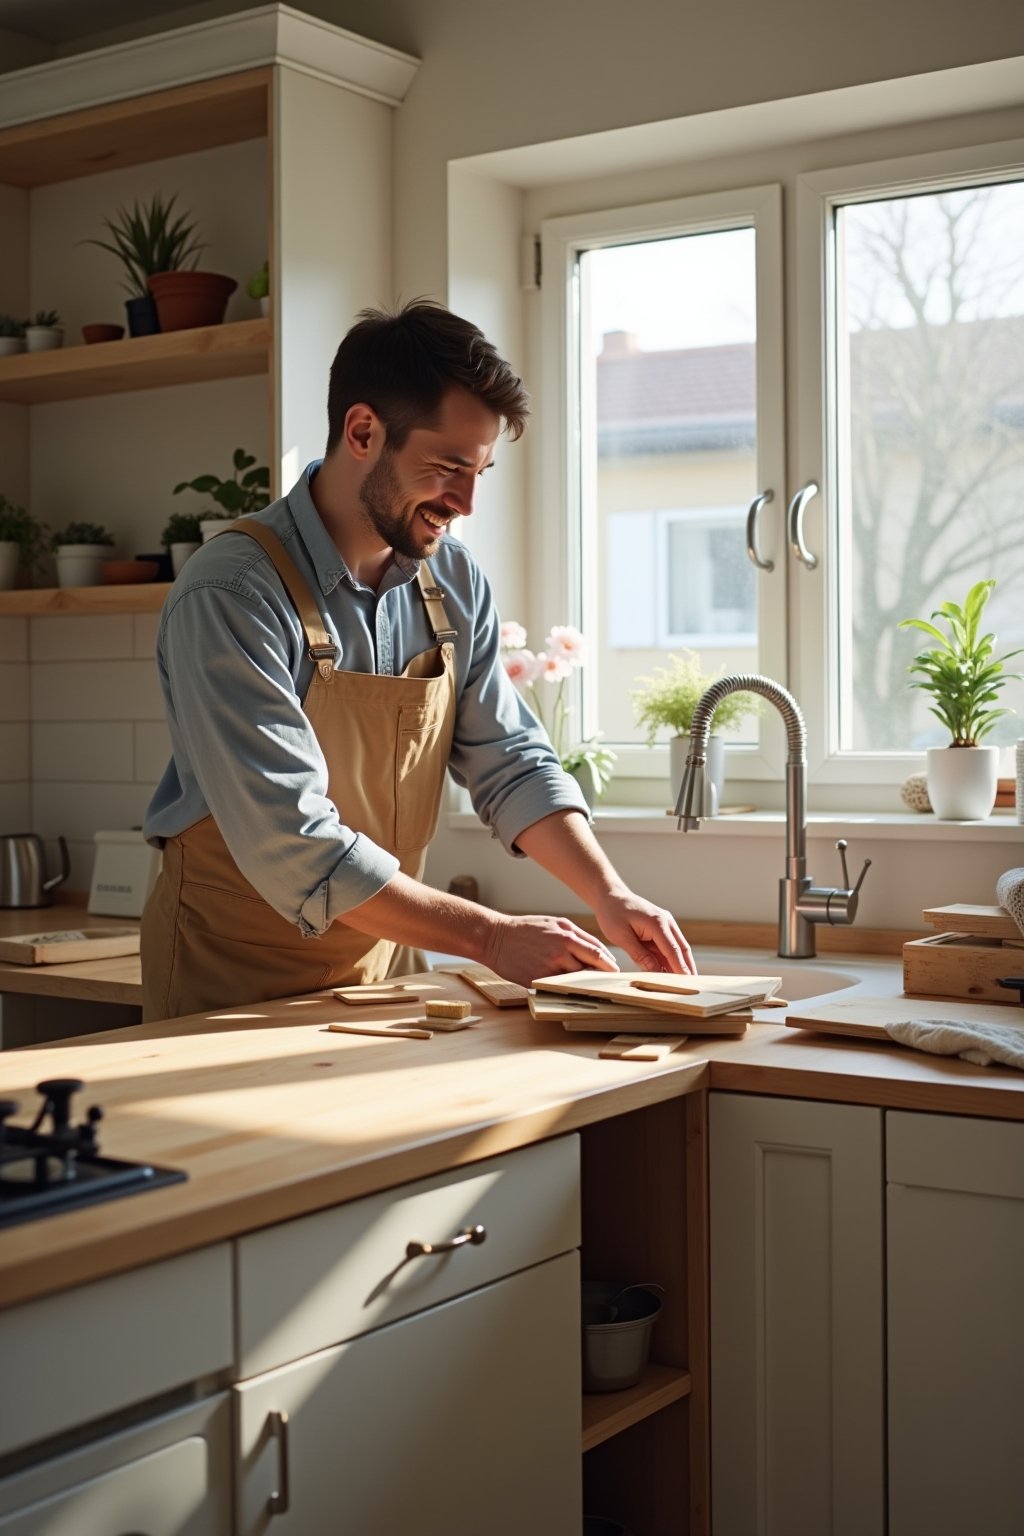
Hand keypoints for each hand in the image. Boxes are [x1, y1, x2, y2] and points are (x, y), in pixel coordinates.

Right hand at [483, 914, 617, 986]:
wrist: (495, 937)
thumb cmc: (526, 928)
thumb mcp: (554, 923)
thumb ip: (577, 935)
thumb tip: (598, 950)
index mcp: (566, 936)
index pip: (597, 953)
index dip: (608, 964)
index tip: (614, 970)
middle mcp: (560, 952)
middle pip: (590, 969)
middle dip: (600, 976)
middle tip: (607, 982)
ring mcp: (549, 968)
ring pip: (575, 980)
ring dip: (582, 983)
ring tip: (586, 985)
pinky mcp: (537, 981)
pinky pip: (557, 987)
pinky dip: (564, 988)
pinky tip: (565, 988)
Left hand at [592, 889, 694, 974]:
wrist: (611, 896)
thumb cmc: (613, 914)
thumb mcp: (622, 936)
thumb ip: (639, 955)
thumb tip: (654, 971)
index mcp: (657, 923)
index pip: (672, 950)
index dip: (680, 968)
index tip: (687, 983)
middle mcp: (666, 922)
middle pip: (682, 949)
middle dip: (688, 968)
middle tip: (693, 987)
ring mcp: (665, 924)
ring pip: (678, 949)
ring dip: (681, 965)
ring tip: (684, 984)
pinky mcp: (661, 929)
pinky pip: (668, 947)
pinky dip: (671, 960)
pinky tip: (671, 974)